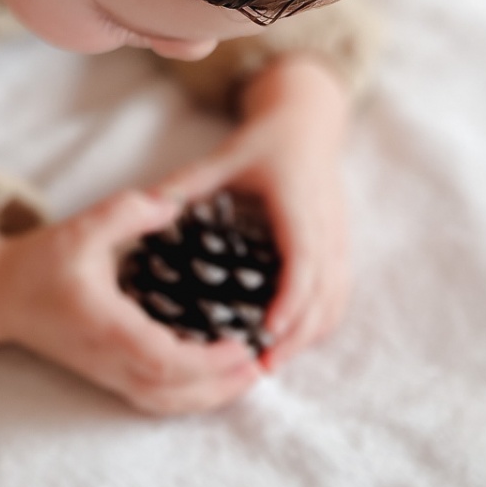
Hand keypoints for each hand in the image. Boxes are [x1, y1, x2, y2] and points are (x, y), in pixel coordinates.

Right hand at [0, 191, 260, 414]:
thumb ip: (127, 212)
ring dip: (209, 398)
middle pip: (170, 391)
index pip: (161, 357)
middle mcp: (106, 358)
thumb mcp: (79, 226)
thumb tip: (174, 204)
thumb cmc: (39, 261)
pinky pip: (153, 398)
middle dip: (220, 386)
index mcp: (103, 324)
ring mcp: (106, 372)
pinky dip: (189, 398)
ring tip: (250, 376)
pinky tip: (217, 382)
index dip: (206, 360)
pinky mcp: (106, 374)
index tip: (241, 343)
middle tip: (263, 363)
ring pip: (163, 402)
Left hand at [155, 55, 351, 373]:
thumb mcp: (223, 157)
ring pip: (337, 297)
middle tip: (261, 366)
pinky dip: (322, 320)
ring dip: (311, 333)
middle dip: (297, 334)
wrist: (309, 121)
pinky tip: (294, 339)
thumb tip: (144, 208)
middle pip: (324, 292)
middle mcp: (325, 225)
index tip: (266, 330)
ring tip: (273, 361)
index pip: (303, 261)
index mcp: (298, 204)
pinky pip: (340, 291)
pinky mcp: (341, 244)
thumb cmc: (264, 140)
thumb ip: (185, 183)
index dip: (289, 300)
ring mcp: (338, 237)